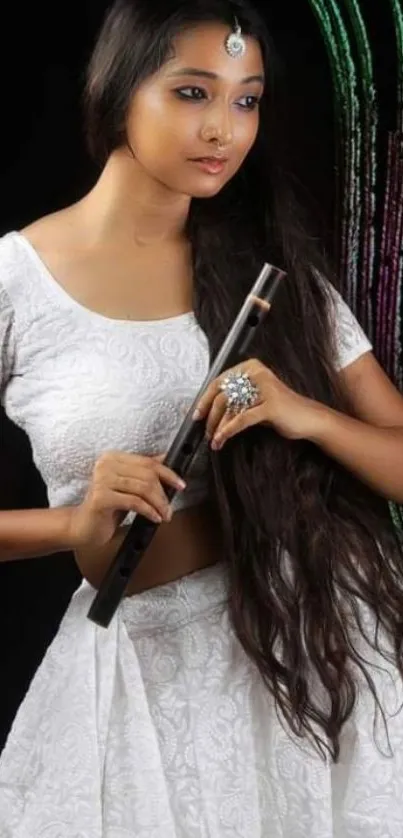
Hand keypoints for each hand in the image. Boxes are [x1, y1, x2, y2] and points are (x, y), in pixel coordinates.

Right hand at [68, 451, 185, 549]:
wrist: (83, 527)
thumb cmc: (107, 507)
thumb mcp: (128, 486)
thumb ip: (144, 472)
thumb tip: (167, 459)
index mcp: (112, 457)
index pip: (147, 462)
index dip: (168, 473)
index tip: (181, 485)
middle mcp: (105, 464)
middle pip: (147, 474)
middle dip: (163, 493)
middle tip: (169, 508)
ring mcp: (101, 479)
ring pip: (143, 488)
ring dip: (158, 504)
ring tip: (164, 515)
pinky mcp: (101, 497)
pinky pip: (134, 502)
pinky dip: (149, 511)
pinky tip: (154, 518)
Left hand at [193, 359, 325, 448]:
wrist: (308, 420)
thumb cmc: (279, 411)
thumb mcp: (254, 400)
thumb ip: (235, 399)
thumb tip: (207, 409)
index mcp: (251, 367)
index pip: (219, 381)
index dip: (204, 399)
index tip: (197, 414)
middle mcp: (257, 373)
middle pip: (222, 394)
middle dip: (210, 416)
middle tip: (206, 431)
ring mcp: (265, 388)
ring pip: (229, 407)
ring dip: (218, 426)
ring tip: (215, 439)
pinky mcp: (271, 405)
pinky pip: (242, 419)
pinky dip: (228, 431)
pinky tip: (222, 440)